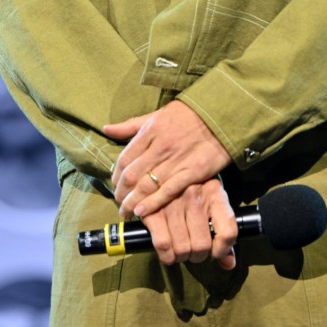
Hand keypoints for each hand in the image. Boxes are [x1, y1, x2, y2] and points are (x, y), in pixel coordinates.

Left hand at [104, 100, 231, 218]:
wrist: (220, 115)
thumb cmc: (188, 114)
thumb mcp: (157, 115)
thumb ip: (131, 125)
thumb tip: (106, 129)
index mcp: (150, 131)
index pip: (124, 158)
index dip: (116, 176)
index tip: (115, 185)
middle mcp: (159, 147)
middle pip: (132, 175)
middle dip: (121, 193)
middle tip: (119, 204)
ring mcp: (175, 160)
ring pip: (146, 186)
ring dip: (132, 202)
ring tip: (127, 212)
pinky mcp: (191, 172)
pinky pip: (167, 191)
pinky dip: (152, 204)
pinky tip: (142, 212)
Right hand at [142, 179, 237, 268]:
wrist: (162, 171)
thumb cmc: (193, 190)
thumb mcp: (212, 202)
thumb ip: (223, 233)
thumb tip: (229, 264)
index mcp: (214, 191)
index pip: (227, 232)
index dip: (222, 250)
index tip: (215, 252)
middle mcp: (195, 195)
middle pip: (202, 246)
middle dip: (198, 255)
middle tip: (193, 250)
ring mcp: (173, 202)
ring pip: (182, 249)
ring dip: (182, 256)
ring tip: (181, 248)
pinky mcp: (153, 210)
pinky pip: (164, 246)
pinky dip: (167, 256)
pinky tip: (168, 251)